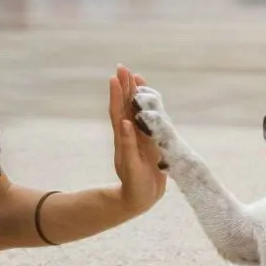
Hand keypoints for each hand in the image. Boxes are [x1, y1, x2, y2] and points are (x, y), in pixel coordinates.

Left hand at [109, 64, 165, 214]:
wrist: (141, 198)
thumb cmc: (134, 185)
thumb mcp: (130, 166)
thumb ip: (126, 145)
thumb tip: (124, 122)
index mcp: (124, 139)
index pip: (118, 112)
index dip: (117, 95)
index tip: (115, 77)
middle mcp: (130, 134)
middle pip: (126, 106)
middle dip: (125, 87)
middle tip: (123, 67)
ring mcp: (140, 137)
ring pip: (137, 110)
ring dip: (135, 93)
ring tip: (134, 76)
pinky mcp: (150, 141)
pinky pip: (149, 119)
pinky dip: (149, 107)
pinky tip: (150, 99)